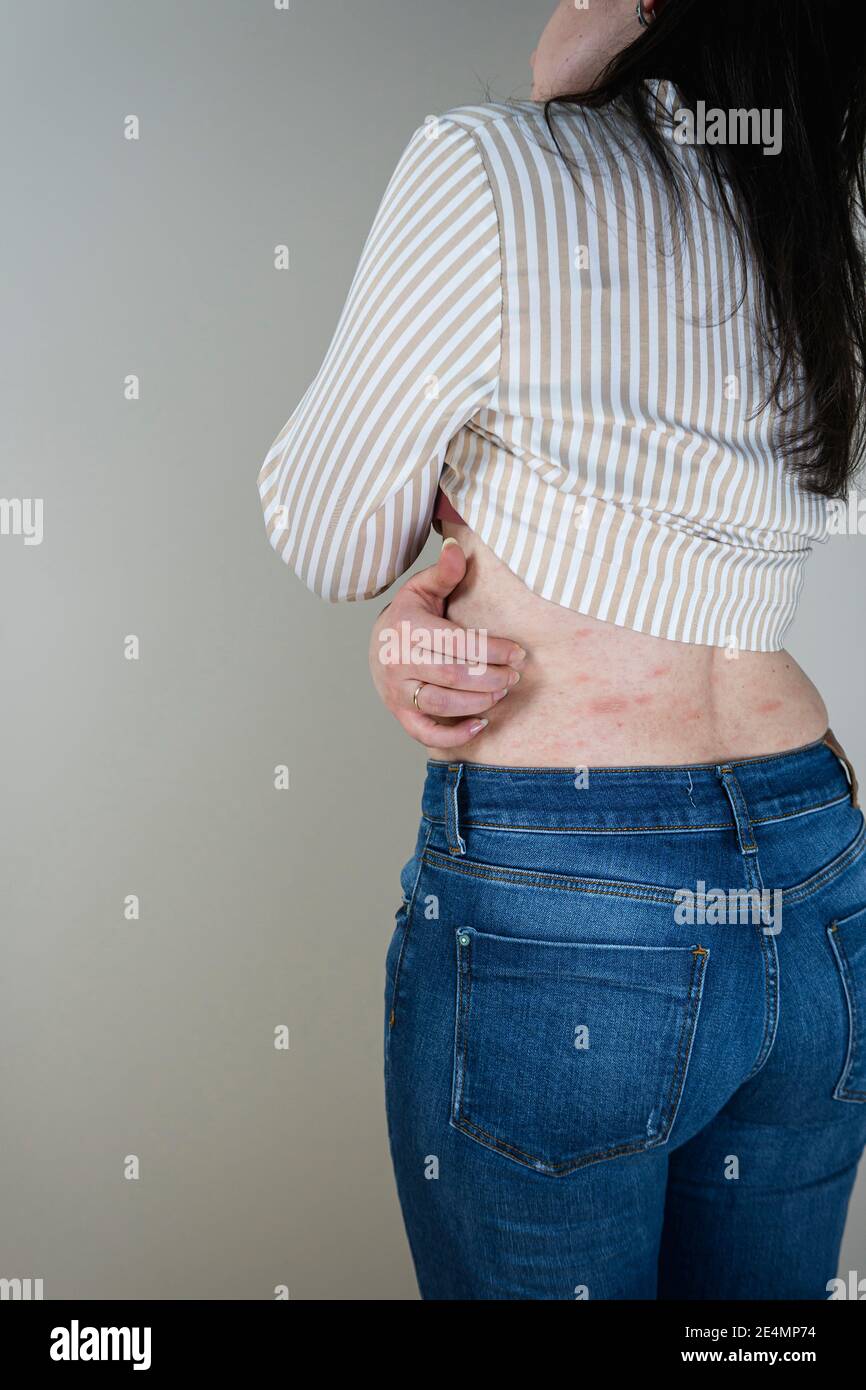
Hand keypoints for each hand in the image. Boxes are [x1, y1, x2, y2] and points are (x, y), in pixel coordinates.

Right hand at [368, 539, 525, 748]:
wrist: (377, 645)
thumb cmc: (409, 615)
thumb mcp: (423, 589)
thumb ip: (444, 572)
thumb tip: (458, 547)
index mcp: (408, 627)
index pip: (457, 643)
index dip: (492, 650)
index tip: (518, 653)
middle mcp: (398, 661)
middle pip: (452, 675)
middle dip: (490, 677)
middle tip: (514, 675)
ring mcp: (397, 691)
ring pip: (441, 703)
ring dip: (478, 701)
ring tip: (501, 692)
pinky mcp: (400, 714)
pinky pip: (426, 733)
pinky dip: (454, 735)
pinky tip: (481, 725)